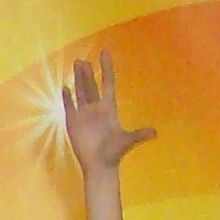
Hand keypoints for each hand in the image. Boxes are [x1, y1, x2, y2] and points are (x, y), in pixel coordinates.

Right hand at [62, 52, 154, 174]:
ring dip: (78, 79)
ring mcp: (84, 115)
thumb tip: (154, 133)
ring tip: (76, 64)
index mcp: (109, 108)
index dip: (106, 68)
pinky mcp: (73, 123)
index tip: (105, 53)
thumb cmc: (114, 154)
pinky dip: (67, 97)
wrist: (99, 166)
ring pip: (81, 92)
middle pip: (91, 85)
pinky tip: (65, 87)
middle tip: (83, 59)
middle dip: (87, 72)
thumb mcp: (127, 142)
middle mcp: (96, 108)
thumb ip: (138, 135)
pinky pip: (69, 106)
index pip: (107, 83)